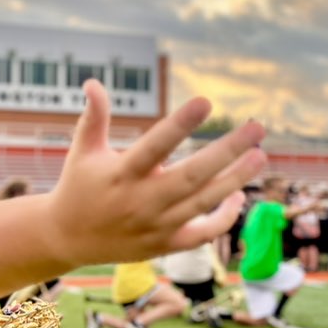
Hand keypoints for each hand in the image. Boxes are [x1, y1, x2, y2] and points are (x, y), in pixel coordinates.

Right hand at [49, 80, 266, 266]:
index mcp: (121, 174)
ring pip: (203, 203)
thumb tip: (93, 82)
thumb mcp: (83, 150)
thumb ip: (93, 117)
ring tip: (260, 155)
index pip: (155, 146)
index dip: (180, 125)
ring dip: (235, 180)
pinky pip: (202, 234)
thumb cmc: (79, 185)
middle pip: (192, 176)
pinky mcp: (164, 245)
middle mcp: (141, 201)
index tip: (206, 101)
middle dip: (227, 152)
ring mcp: (156, 226)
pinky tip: (238, 195)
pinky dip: (223, 218)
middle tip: (256, 128)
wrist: (66, 239)